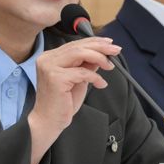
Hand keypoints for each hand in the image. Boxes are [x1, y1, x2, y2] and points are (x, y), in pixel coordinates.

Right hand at [28, 37, 120, 163]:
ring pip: (79, 54)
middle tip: (116, 50)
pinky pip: (82, 72)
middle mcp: (47, 59)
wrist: (49, 122)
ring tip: (110, 65)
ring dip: (99, 57)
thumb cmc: (62, 103)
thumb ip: (86, 65)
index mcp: (50, 57)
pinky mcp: (56, 78)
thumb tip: (101, 55)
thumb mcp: (78, 79)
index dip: (94, 42)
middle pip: (78, 46)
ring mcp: (50, 67)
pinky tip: (101, 84)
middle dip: (100, 47)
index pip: (75, 44)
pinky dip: (95, 77)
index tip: (110, 43)